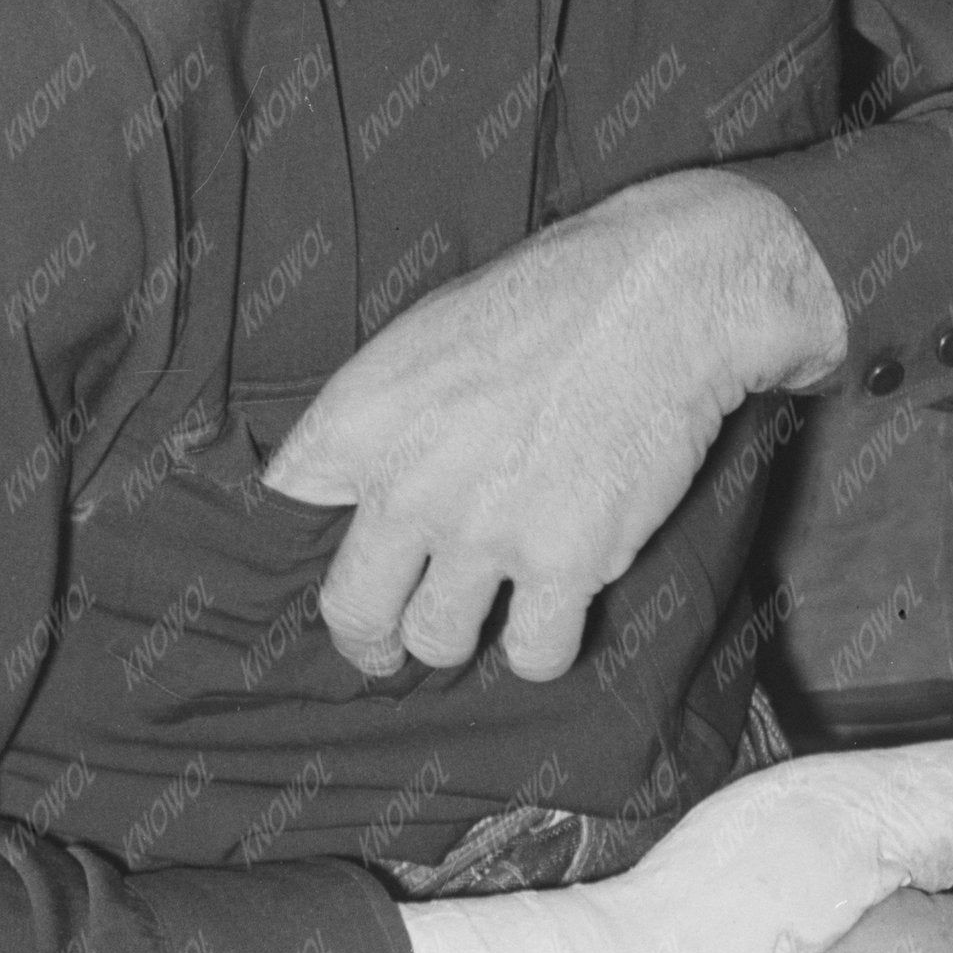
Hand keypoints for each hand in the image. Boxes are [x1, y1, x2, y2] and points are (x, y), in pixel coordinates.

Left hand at [265, 171, 846, 679]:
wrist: (662, 298)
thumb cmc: (553, 300)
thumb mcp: (427, 332)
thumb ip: (379, 411)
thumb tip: (346, 479)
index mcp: (362, 415)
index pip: (291, 501)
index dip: (317, 531)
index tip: (349, 545)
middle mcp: (407, 483)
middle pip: (352, 610)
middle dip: (369, 640)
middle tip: (386, 647)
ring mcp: (484, 530)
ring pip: (438, 641)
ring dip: (460, 637)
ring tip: (486, 617)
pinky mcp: (565, 561)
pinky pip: (534, 654)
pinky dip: (543, 649)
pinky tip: (555, 620)